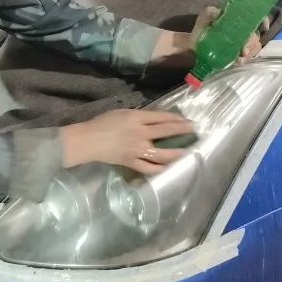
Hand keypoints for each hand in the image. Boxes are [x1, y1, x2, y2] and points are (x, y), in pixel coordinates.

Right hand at [60, 109, 194, 174]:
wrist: (88, 140)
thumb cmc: (102, 123)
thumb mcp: (121, 113)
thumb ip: (138, 116)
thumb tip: (152, 120)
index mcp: (137, 118)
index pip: (161, 118)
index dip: (176, 118)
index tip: (186, 120)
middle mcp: (140, 133)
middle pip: (166, 131)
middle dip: (182, 131)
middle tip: (193, 131)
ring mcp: (137, 149)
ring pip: (162, 153)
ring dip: (176, 152)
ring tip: (185, 152)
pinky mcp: (132, 162)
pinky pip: (149, 168)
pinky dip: (159, 168)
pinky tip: (167, 167)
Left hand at [191, 6, 267, 64]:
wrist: (193, 46)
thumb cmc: (201, 29)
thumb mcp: (203, 19)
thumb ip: (209, 13)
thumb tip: (216, 12)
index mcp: (237, 19)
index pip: (256, 17)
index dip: (263, 20)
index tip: (264, 27)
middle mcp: (242, 30)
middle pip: (256, 35)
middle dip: (252, 43)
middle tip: (244, 49)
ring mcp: (241, 43)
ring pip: (254, 47)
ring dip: (249, 52)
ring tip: (241, 57)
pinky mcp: (236, 54)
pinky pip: (245, 57)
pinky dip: (243, 60)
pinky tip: (238, 61)